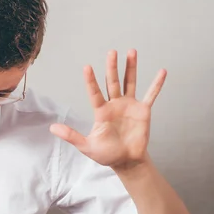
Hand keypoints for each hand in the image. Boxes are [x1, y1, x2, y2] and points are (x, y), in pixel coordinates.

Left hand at [50, 49, 166, 170]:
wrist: (126, 161)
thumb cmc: (106, 154)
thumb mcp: (86, 146)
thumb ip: (71, 136)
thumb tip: (52, 128)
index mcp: (101, 111)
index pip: (94, 92)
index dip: (91, 81)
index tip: (86, 67)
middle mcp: (114, 104)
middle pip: (112, 82)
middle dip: (112, 67)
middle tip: (111, 52)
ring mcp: (129, 105)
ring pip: (129, 82)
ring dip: (131, 67)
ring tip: (131, 51)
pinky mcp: (143, 111)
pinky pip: (151, 95)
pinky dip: (156, 84)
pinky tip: (162, 72)